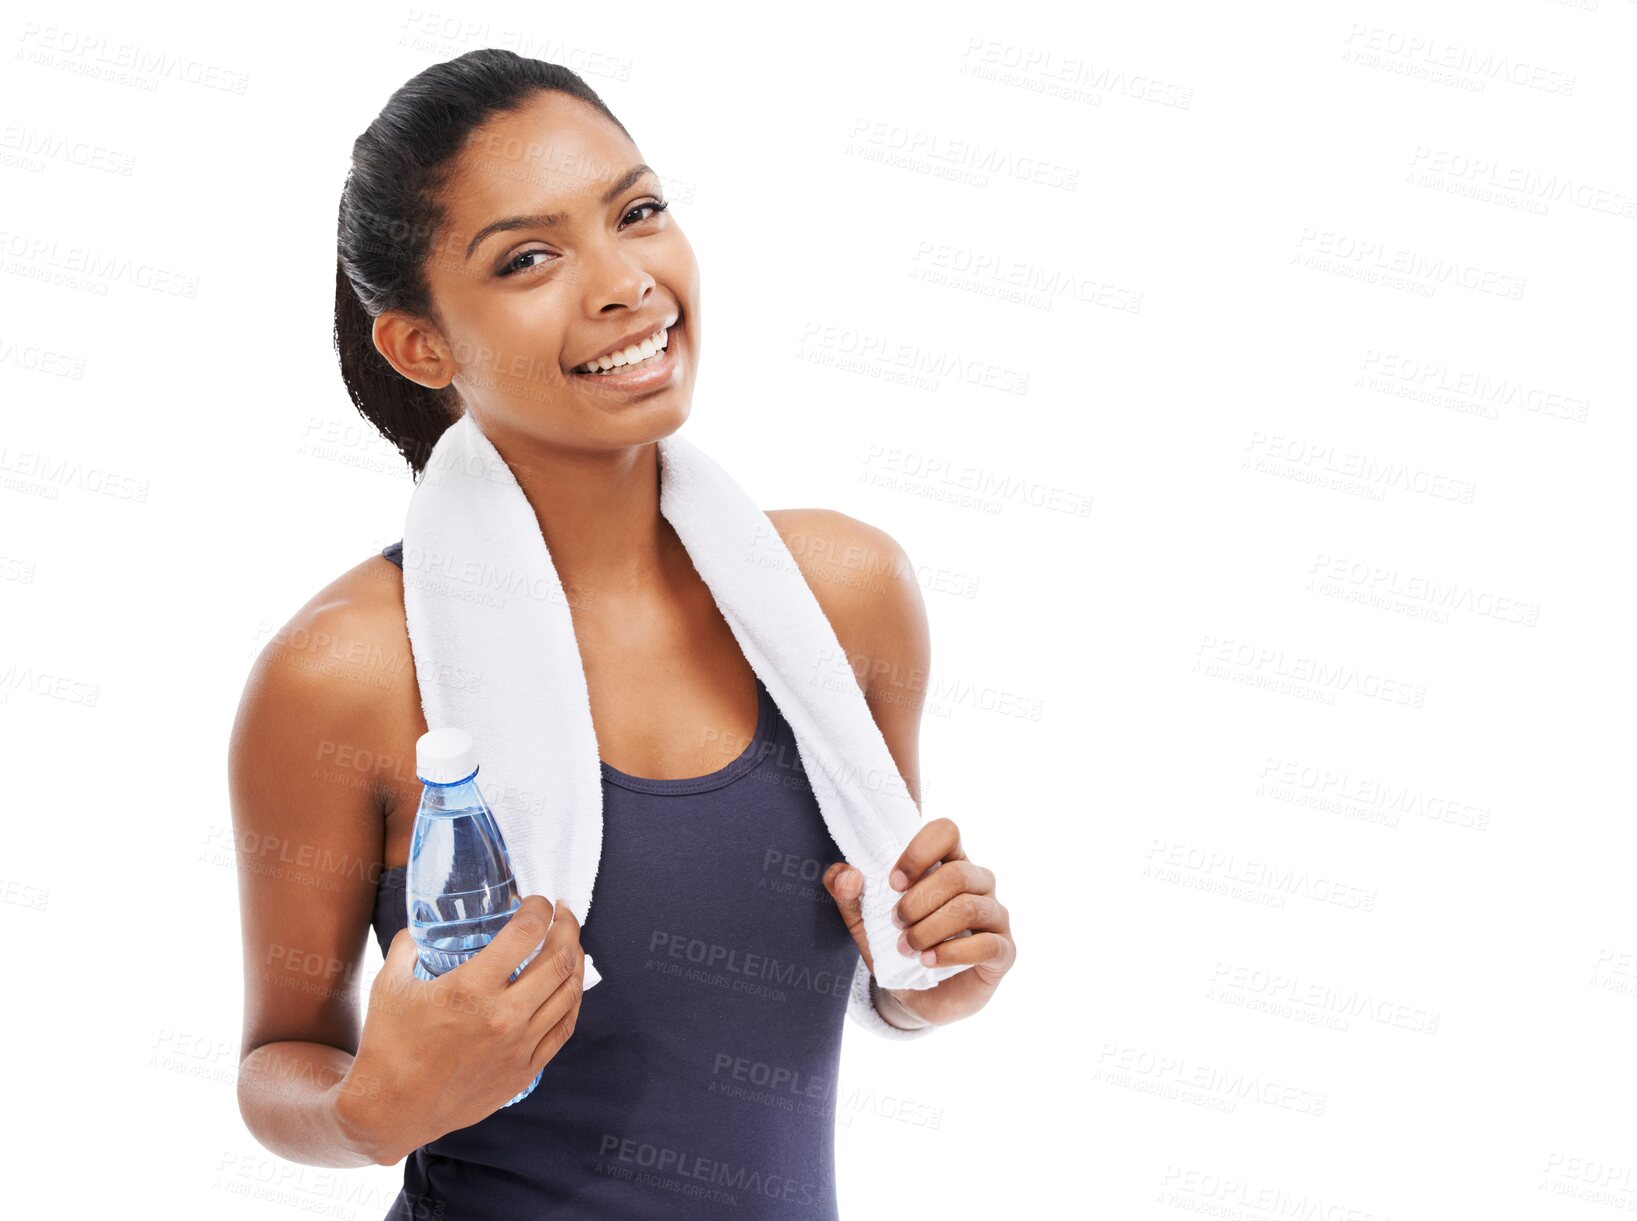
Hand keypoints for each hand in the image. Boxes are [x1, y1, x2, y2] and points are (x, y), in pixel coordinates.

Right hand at [339, 895, 585, 1162]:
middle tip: (562, 914)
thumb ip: (408, 947)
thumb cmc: (387, 1046)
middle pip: (558, 960)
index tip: (538, 901)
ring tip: (570, 944)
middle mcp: (503, 1016)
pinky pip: (563, 1028)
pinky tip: (568, 986)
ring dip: (575, 960)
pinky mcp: (524, 1071)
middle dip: (567, 927)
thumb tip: (421, 927)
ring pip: (569, 993)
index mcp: (471, 988)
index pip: (526, 933)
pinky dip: (571, 1001)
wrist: (390, 1111)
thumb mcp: (389, 984)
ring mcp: (518, 1046)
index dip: (540, 908)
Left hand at [822, 817, 1014, 1027]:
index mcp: (949, 862)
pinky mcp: (1004, 951)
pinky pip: (987, 944)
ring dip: (929, 929)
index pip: (946, 831)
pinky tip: (929, 962)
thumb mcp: (862, 920)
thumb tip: (847, 875)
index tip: (893, 882)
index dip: (919, 852)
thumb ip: (846, 892)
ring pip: (969, 907)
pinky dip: (951, 954)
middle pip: (957, 873)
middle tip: (896, 923)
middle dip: (917, 902)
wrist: (915, 997)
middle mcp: (978, 883)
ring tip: (907, 948)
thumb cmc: (896, 946)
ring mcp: (995, 916)